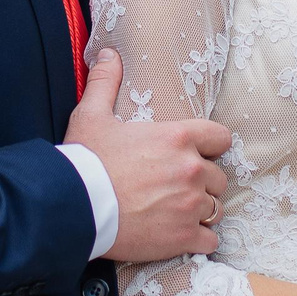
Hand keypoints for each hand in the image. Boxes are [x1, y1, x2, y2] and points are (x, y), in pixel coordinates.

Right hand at [69, 49, 232, 263]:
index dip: (210, 147)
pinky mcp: (184, 237)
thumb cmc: (85, 161)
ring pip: (216, 209)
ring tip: (178, 213)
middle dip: (202, 183)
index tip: (195, 155)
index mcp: (178, 137)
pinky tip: (181, 237)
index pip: (221, 138)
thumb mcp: (92, 115)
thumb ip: (106, 82)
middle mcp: (191, 169)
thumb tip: (109, 54)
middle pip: (219, 177)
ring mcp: (190, 205)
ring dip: (201, 211)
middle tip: (177, 188)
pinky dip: (199, 241)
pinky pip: (210, 240)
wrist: (75, 208)